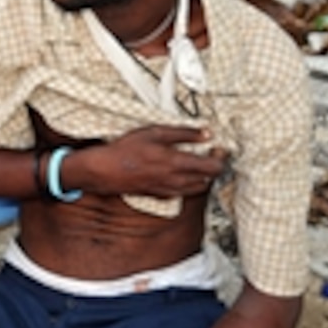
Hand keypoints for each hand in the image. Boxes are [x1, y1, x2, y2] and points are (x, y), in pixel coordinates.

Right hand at [82, 125, 226, 198]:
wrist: (106, 170)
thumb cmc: (127, 150)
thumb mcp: (155, 132)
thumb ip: (183, 133)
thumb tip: (204, 133)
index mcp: (178, 163)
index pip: (213, 166)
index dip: (221, 157)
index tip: (219, 148)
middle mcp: (177, 180)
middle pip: (208, 179)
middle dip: (213, 166)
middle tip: (210, 153)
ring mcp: (169, 190)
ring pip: (197, 188)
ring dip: (202, 176)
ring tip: (197, 163)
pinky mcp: (161, 196)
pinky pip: (182, 192)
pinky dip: (188, 183)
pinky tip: (179, 173)